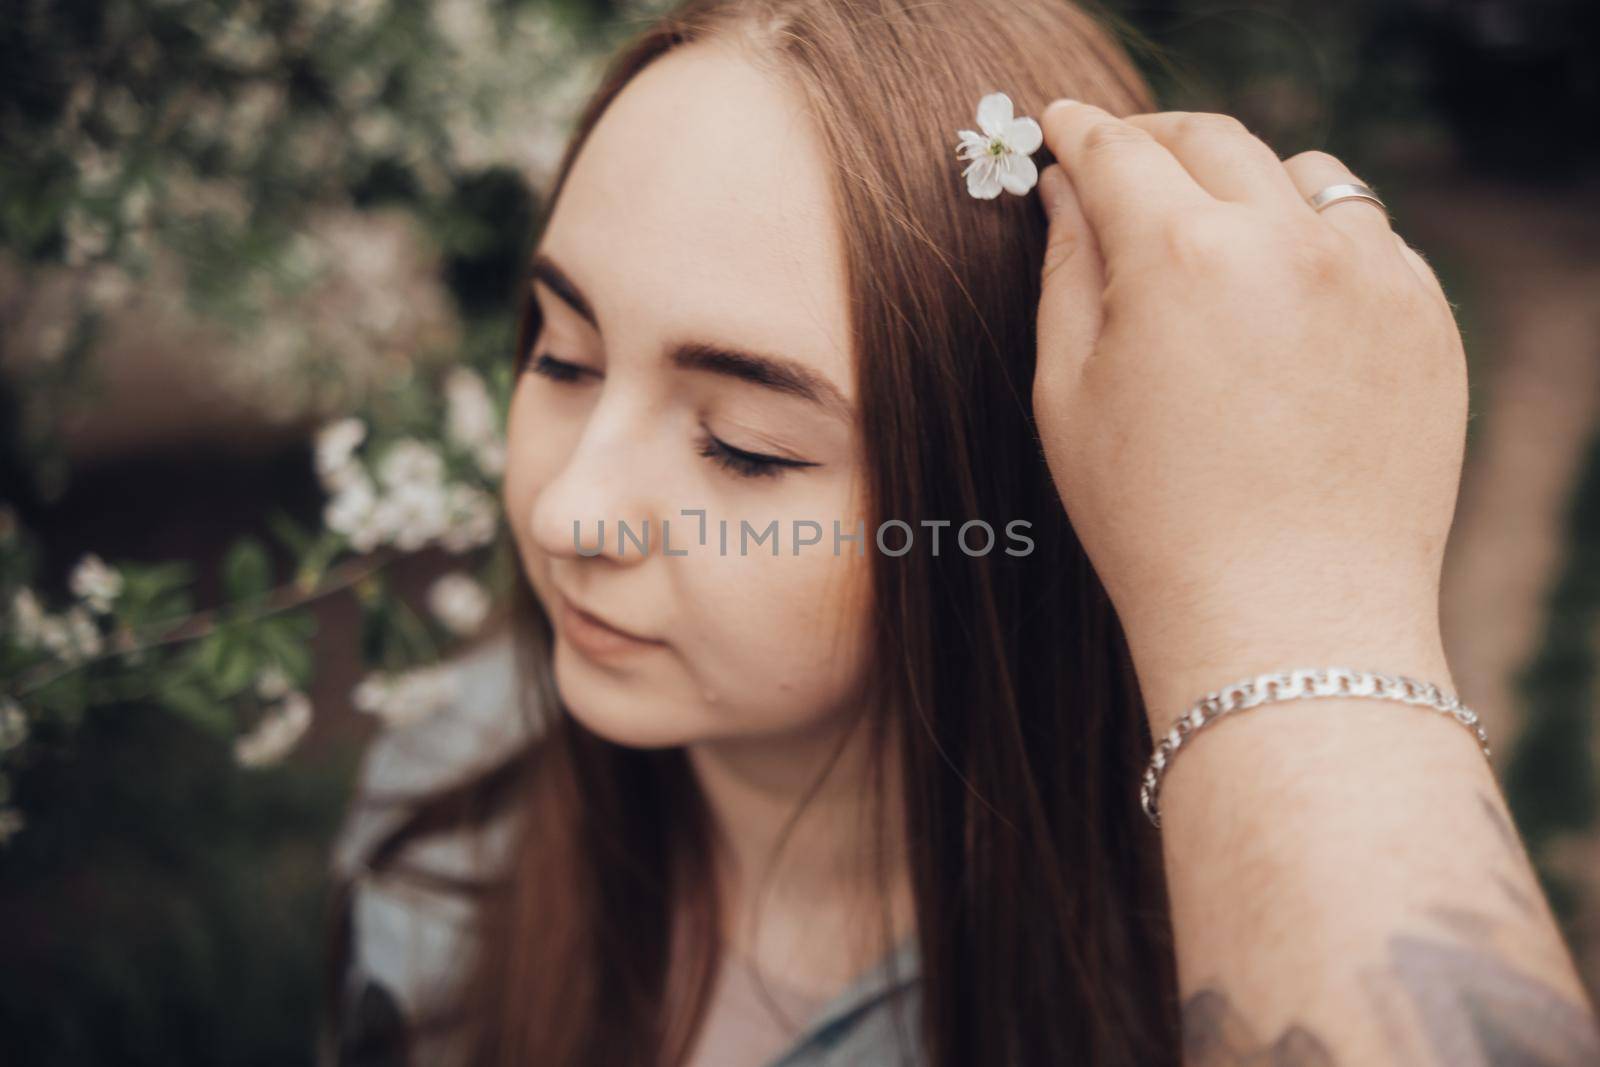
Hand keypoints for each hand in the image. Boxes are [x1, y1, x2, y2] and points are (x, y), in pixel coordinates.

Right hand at [1030, 103, 1468, 713]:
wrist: (1287, 619)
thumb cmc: (1151, 521)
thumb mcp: (1068, 394)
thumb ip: (1064, 273)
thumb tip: (1065, 192)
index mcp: (1179, 255)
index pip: (1116, 154)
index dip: (1077, 131)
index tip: (1059, 123)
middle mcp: (1286, 242)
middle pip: (1212, 140)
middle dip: (1155, 137)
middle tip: (1120, 155)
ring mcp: (1370, 275)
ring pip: (1301, 177)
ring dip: (1244, 183)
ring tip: (1209, 226)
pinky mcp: (1426, 316)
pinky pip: (1366, 239)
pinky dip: (1316, 242)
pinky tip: (1282, 292)